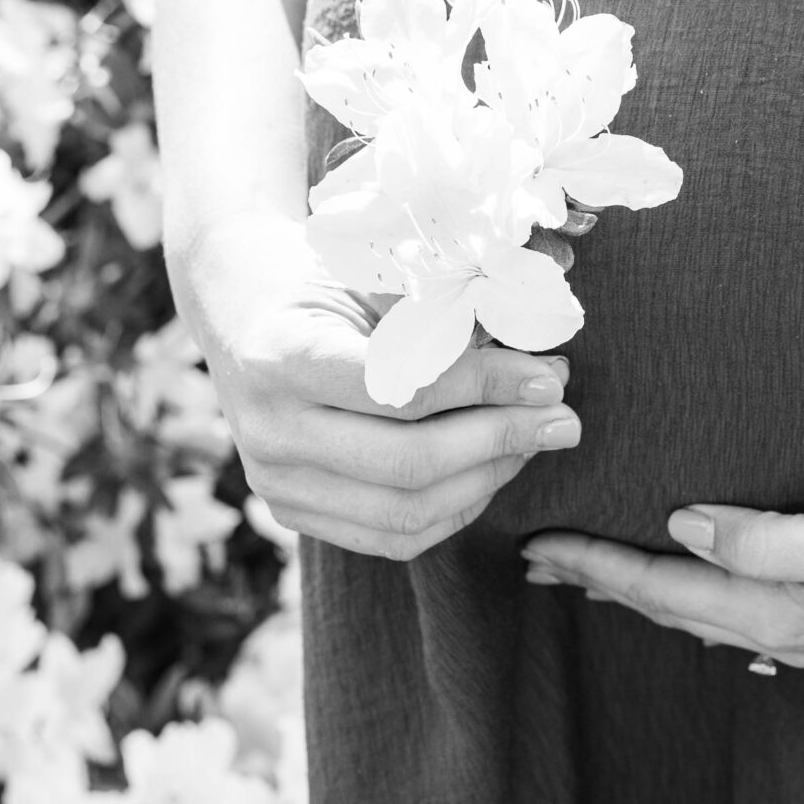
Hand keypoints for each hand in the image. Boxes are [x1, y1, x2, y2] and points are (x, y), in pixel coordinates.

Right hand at [168, 210, 582, 560]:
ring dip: (489, 477)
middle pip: (407, 464)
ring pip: (404, 512)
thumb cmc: (320, 270)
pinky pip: (389, 537)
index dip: (485, 386)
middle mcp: (269, 431)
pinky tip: (495, 469)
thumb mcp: (369, 266)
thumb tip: (552, 299)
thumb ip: (444, 299)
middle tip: (565, 416)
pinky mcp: (290, 512)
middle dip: (502, 441)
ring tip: (536, 437)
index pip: (400, 391)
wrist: (238, 304)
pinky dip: (455, 511)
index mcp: (282, 357)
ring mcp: (275, 483)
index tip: (550, 373)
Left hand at [521, 467, 803, 667]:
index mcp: (786, 609)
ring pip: (714, 614)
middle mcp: (796, 628)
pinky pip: (756, 612)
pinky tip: (717, 591)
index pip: (665, 590)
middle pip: (677, 608)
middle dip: (607, 583)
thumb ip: (769, 538)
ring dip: (655, 590)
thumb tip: (680, 529)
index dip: (597, 567)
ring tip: (611, 570)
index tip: (538, 545)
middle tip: (544, 561)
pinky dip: (713, 598)